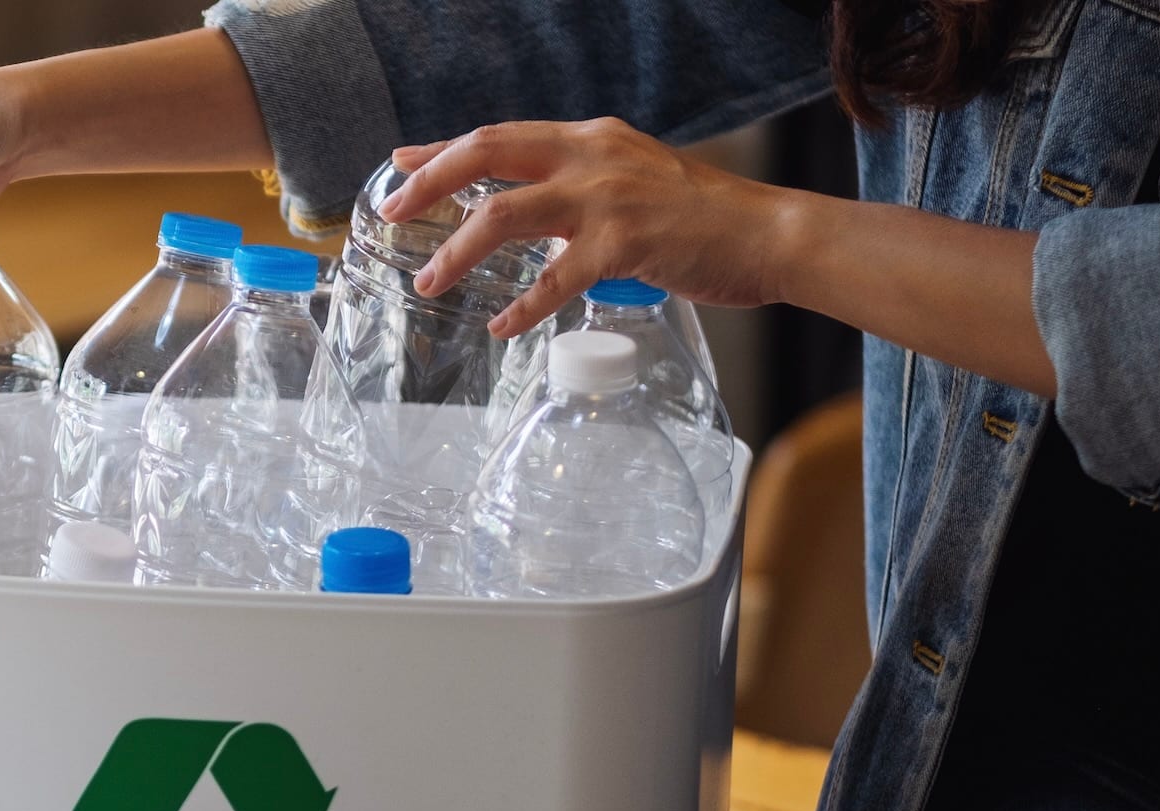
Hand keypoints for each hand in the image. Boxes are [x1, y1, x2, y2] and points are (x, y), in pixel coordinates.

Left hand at [373, 118, 798, 337]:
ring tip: (430, 283)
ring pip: (504, 216)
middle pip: (486, 154)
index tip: (399, 164)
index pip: (498, 136)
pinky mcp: (625, 244)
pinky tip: (502, 326)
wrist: (768, 233)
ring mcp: (605, 199)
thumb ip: (578, 184)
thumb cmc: (700, 215)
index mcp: (589, 138)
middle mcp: (590, 157)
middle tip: (391, 215)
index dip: (442, 151)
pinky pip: (554, 279)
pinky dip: (522, 306)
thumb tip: (524, 206)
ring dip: (457, 252)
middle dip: (429, 182)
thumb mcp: (631, 177)